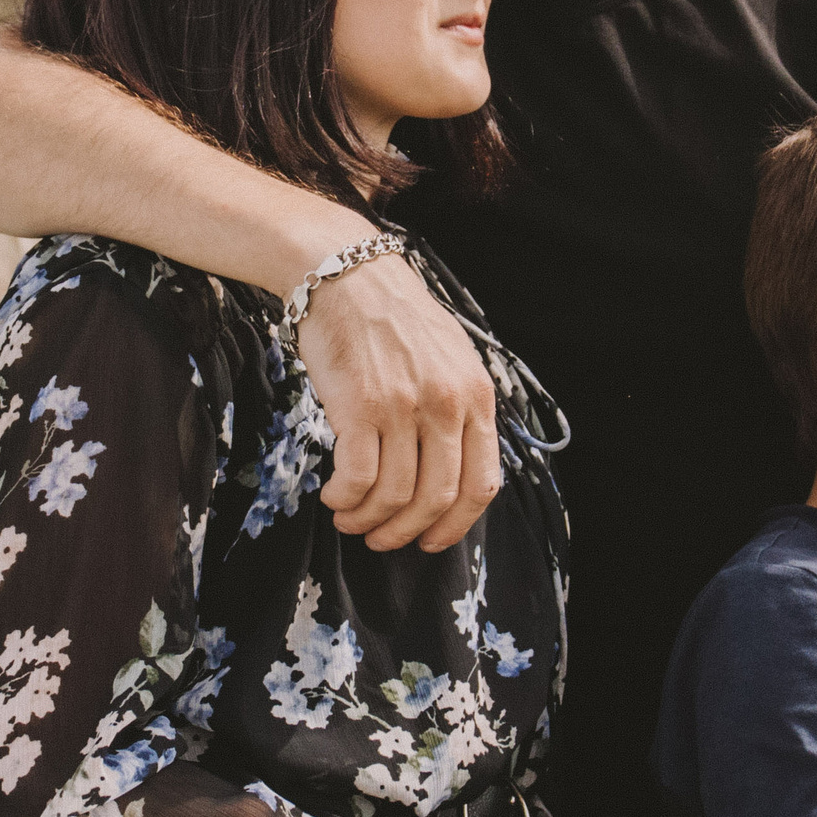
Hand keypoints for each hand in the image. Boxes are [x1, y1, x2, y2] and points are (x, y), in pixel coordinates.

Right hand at [301, 254, 501, 555]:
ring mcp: (403, 407)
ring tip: (351, 518)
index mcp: (476, 397)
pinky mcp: (359, 406)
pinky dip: (345, 499)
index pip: (482, 484)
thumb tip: (455, 470)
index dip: (456, 526)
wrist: (345, 275)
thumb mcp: (450, 357)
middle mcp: (446, 405)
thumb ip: (460, 408)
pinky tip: (335, 497)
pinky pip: (357, 478)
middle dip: (408, 532)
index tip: (431, 541)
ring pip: (395, 496)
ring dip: (369, 520)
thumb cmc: (393, 318)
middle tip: (383, 539)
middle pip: (437, 498)